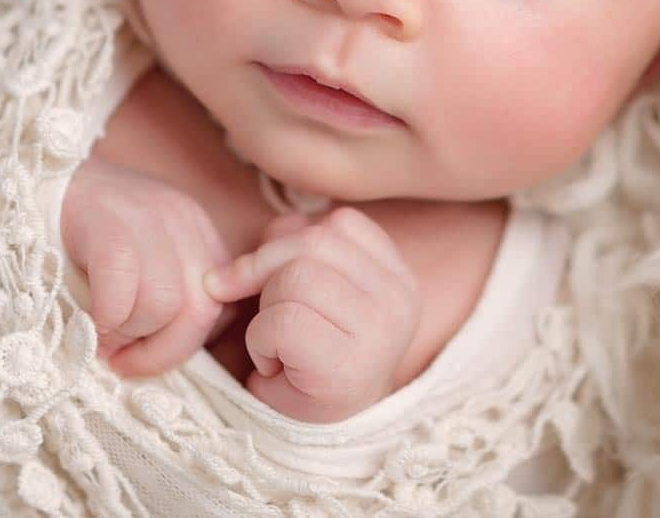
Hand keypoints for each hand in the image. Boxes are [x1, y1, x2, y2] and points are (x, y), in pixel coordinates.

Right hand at [59, 156, 235, 377]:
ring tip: (100, 329)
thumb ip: (169, 298)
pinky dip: (104, 319)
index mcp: (201, 235)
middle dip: (160, 351)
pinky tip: (87, 317)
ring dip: (128, 334)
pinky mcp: (108, 223)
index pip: (222, 308)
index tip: (147, 352)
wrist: (50, 178)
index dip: (185, 343)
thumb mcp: (149, 260)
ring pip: (163, 305)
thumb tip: (164, 355)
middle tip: (120, 357)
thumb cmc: (96, 233)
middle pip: (199, 312)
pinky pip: (120, 291)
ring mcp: (148, 219)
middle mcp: (184, 224)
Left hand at [202, 207, 420, 422]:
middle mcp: (400, 301)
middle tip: (264, 310)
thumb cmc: (307, 353)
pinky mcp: (347, 369)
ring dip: (264, 309)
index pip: (339, 222)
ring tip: (277, 342)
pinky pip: (280, 321)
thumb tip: (263, 236)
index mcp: (398, 275)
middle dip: (268, 270)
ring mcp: (380, 335)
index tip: (275, 276)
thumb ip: (296, 246)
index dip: (291, 239)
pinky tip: (275, 364)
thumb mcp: (312, 285)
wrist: (308, 437)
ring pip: (294, 278)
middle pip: (313, 241)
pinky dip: (259, 340)